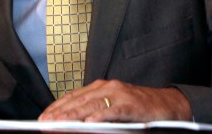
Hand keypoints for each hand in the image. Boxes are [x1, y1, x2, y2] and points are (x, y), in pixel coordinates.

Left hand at [39, 79, 191, 121]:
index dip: (57, 107)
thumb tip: (75, 124)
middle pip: (79, 101)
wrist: (168, 105)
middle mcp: (109, 87)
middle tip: (45, 123)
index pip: (74, 97)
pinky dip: (100, 117)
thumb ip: (94, 113)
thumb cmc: (138, 110)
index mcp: (102, 88)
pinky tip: (89, 123)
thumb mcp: (112, 109)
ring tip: (60, 124)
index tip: (43, 118)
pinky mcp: (132, 105)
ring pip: (92, 105)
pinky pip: (113, 111)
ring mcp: (120, 95)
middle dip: (60, 113)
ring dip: (74, 115)